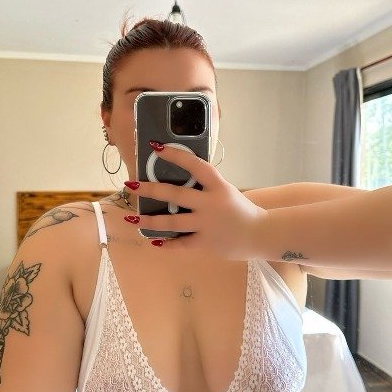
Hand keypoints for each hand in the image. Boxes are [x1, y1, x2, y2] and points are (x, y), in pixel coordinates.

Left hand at [124, 143, 268, 258]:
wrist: (260, 234)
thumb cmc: (241, 210)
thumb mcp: (226, 191)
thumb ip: (206, 188)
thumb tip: (179, 182)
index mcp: (218, 186)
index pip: (195, 165)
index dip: (175, 155)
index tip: (156, 147)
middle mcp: (210, 203)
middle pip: (175, 194)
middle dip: (150, 189)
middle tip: (131, 184)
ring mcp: (206, 224)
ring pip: (172, 222)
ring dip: (150, 220)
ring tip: (132, 218)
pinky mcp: (205, 243)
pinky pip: (181, 244)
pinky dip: (167, 244)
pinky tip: (153, 241)